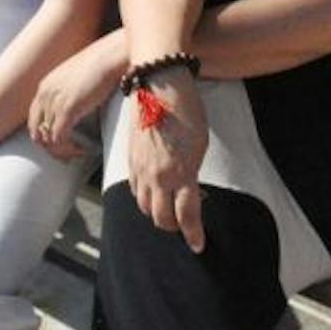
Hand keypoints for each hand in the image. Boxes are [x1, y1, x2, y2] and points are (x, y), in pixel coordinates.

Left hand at [29, 29, 126, 160]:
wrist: (113, 54)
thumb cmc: (104, 63)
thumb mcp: (79, 78)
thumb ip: (71, 93)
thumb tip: (79, 109)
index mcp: (46, 86)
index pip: (34, 119)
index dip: (45, 135)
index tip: (60, 143)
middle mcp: (45, 93)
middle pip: (36, 132)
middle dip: (50, 148)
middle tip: (67, 155)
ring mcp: (54, 100)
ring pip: (48, 139)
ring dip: (62, 151)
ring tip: (77, 154)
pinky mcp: (67, 108)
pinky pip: (60, 139)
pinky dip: (69, 149)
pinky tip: (82, 150)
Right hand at [127, 75, 209, 252]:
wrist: (159, 84)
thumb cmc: (187, 109)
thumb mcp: (200, 142)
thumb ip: (193, 170)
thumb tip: (191, 187)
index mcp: (181, 173)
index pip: (187, 216)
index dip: (193, 235)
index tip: (198, 245)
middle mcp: (158, 176)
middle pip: (161, 218)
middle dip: (174, 227)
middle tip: (184, 228)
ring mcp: (140, 168)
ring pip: (144, 206)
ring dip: (156, 214)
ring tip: (168, 211)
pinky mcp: (130, 158)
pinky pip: (133, 188)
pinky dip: (143, 197)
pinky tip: (152, 192)